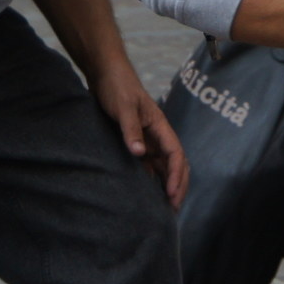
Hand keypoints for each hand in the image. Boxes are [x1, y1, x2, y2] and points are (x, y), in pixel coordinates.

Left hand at [91, 65, 185, 206]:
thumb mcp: (123, 107)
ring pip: (163, 166)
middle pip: (175, 163)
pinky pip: (148, 165)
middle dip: (178, 185)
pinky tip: (146, 194)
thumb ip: (130, 129)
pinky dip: (151, 180)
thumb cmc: (117, 87)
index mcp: (160, 126)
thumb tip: (139, 154)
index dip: (176, 175)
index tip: (171, 194)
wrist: (105, 74)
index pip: (175, 154)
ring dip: (166, 185)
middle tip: (173, 209)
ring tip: (164, 208)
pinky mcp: (135, 141)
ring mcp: (147, 139)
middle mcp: (157, 135)